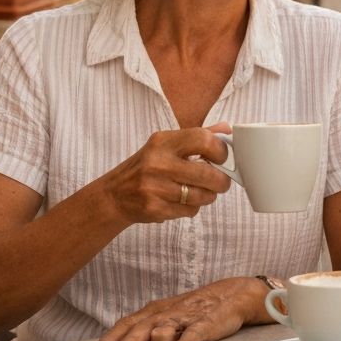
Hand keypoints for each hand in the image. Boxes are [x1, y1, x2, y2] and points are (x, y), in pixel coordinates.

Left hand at [94, 277, 261, 340]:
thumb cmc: (194, 310)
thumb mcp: (168, 317)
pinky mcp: (208, 323)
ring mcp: (188, 317)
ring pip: (168, 326)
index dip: (113, 336)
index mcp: (156, 311)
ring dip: (157, 338)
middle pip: (145, 325)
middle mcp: (168, 313)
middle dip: (130, 340)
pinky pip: (195, 332)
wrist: (231, 296)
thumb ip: (148, 330)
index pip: (130, 322)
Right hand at [101, 126, 232, 225]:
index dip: (221, 150)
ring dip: (208, 196)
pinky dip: (192, 208)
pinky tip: (182, 202)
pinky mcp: (154, 208)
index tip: (223, 158)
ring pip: (201, 196)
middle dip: (221, 181)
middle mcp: (158, 163)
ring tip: (201, 192)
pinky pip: (189, 211)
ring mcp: (154, 187)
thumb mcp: (166, 145)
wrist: (113, 195)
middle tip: (221, 182)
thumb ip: (197, 137)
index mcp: (163, 142)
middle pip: (207, 173)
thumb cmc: (146, 167)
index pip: (204, 139)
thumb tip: (227, 129)